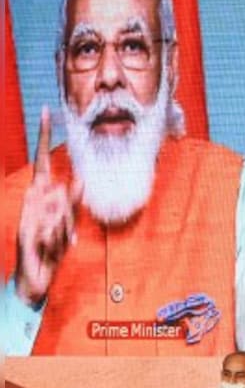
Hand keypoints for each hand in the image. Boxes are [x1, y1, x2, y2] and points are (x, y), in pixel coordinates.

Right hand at [15, 107, 81, 306]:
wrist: (36, 275)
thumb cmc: (53, 247)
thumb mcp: (67, 223)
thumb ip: (71, 204)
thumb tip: (74, 181)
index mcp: (42, 193)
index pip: (43, 159)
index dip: (44, 136)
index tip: (47, 111)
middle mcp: (33, 199)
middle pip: (62, 192)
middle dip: (68, 215)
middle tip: (61, 233)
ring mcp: (28, 214)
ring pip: (61, 212)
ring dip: (65, 231)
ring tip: (57, 243)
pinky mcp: (27, 231)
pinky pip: (54, 229)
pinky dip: (58, 239)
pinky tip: (49, 248)